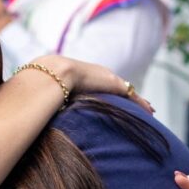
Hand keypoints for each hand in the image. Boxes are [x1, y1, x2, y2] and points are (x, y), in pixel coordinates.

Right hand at [34, 54, 154, 113]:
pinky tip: (150, 112)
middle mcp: (100, 76)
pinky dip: (141, 104)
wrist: (54, 74)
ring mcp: (108, 80)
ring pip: (128, 93)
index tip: (118, 101)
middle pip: (120, 88)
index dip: (112, 93)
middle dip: (129, 96)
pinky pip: (132, 96)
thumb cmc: (48, 84)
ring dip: (139, 102)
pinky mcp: (115, 85)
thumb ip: (50, 102)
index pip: (103, 86)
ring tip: (150, 110)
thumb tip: (38, 114)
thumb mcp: (52, 95)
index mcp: (87, 77)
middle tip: (141, 105)